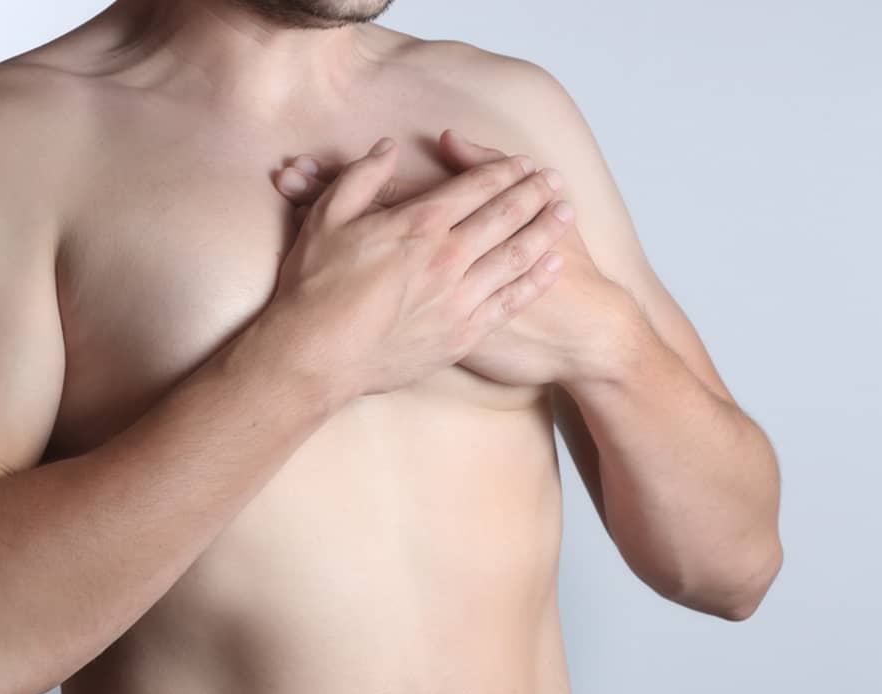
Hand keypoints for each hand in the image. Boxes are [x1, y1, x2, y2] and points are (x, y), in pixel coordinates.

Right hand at [272, 129, 637, 388]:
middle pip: (504, 216)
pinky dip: (535, 280)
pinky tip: (552, 265)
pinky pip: (510, 301)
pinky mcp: (461, 335)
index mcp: (418, 225)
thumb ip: (362, 177)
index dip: (503, 170)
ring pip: (516, 256)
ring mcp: (458, 299)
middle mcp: (447, 258)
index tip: (522, 162)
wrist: (316, 357)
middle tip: (554, 179)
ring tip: (566, 212)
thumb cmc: (314, 288)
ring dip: (546, 230)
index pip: (475, 187)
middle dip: (533, 193)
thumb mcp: (327, 218)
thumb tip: (387, 147)